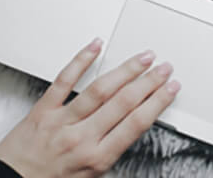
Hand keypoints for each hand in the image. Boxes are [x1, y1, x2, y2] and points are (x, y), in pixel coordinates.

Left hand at [0, 39, 179, 176]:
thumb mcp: (90, 177)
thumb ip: (109, 152)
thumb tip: (131, 126)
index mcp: (96, 158)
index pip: (136, 123)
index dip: (157, 102)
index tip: (170, 89)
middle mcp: (81, 138)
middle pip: (123, 103)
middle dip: (148, 82)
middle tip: (163, 67)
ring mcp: (62, 122)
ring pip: (100, 90)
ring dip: (125, 71)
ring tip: (142, 58)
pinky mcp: (42, 110)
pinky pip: (64, 80)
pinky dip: (81, 60)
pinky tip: (95, 47)